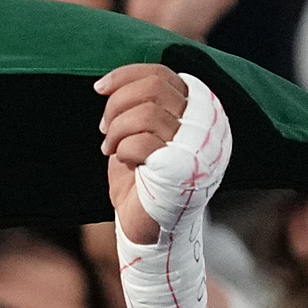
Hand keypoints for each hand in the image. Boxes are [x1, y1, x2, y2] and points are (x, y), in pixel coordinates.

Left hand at [97, 63, 189, 243]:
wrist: (150, 231)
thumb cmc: (145, 182)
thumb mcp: (143, 135)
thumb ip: (142, 107)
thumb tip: (115, 82)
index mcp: (202, 113)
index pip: (162, 75)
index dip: (125, 76)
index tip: (99, 88)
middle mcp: (208, 126)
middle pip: (153, 88)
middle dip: (117, 104)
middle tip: (105, 128)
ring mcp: (198, 148)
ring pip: (145, 114)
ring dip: (117, 130)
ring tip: (112, 149)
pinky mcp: (182, 170)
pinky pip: (140, 143)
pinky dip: (122, 151)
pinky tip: (125, 165)